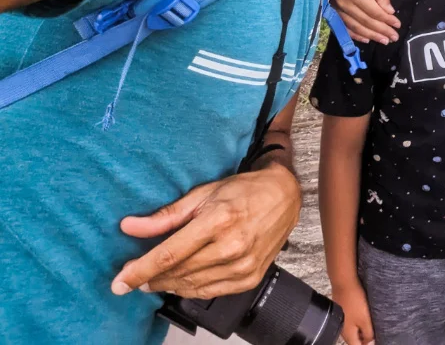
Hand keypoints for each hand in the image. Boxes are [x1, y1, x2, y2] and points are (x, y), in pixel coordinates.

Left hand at [111, 162, 301, 298]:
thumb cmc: (244, 191)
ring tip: (155, 279)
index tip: (119, 281)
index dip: (140, 270)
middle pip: (178, 272)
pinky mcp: (250, 277)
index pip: (169, 254)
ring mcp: (244, 265)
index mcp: (219, 220)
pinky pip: (210, 292)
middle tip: (133, 277)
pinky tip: (180, 282)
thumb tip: (129, 226)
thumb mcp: (203, 193)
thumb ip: (166, 215)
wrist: (285, 197)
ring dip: (168, 285)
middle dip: (150, 278)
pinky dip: (190, 289)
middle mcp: (233, 245)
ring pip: (192, 286)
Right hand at [332, 280, 374, 344]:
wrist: (344, 282)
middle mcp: (343, 329)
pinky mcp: (344, 311)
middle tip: (377, 334)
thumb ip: (368, 334)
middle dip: (366, 339)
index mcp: (348, 334)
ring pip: (355, 330)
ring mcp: (343, 320)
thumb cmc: (354, 300)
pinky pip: (353, 321)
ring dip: (364, 330)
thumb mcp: (365, 319)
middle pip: (356, 340)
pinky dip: (360, 322)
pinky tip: (367, 316)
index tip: (376, 341)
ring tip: (374, 325)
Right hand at [334, 0, 398, 43]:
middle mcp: (345, 3)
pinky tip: (366, 39)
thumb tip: (389, 11)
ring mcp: (337, 9)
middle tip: (394, 37)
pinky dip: (356, 35)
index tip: (397, 25)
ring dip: (371, 35)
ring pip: (356, 27)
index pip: (374, 11)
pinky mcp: (332, 11)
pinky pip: (344, 27)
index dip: (387, 20)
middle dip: (382, 31)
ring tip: (384, 41)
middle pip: (366, 21)